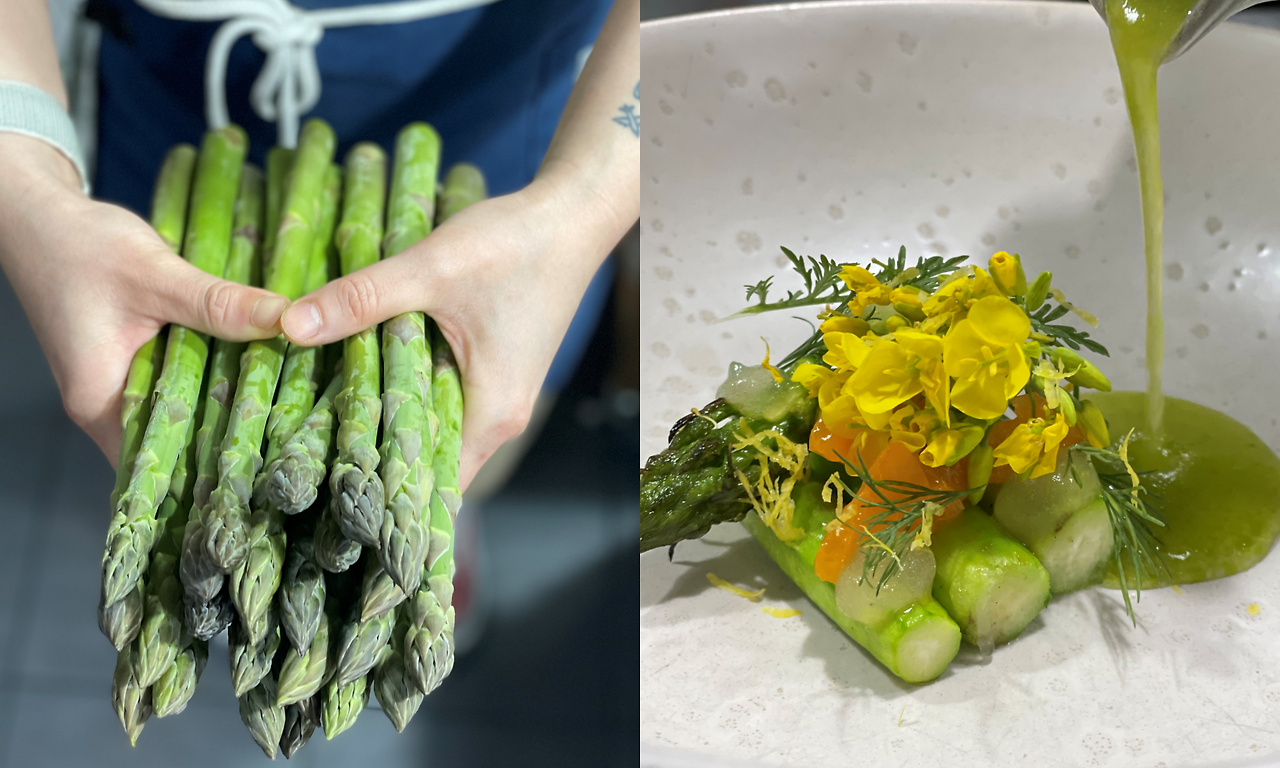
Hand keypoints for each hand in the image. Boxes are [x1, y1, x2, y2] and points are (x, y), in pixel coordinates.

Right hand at [0, 134, 289, 463]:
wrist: (41, 217)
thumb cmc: (81, 246)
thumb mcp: (155, 274)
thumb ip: (218, 304)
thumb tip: (286, 322)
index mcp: (99, 402)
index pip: (160, 464)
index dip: (211, 471)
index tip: (267, 465)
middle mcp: (103, 405)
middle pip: (174, 443)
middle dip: (228, 438)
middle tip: (289, 436)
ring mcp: (115, 385)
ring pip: (178, 412)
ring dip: (222, 405)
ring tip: (283, 409)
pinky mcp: (129, 362)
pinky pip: (175, 384)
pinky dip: (208, 378)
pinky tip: (250, 368)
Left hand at [279, 172, 625, 491]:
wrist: (570, 216)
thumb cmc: (515, 245)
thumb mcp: (431, 268)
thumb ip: (362, 298)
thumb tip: (289, 326)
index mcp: (491, 413)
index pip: (431, 486)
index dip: (380, 495)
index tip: (320, 493)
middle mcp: (499, 418)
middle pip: (428, 462)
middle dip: (371, 459)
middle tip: (303, 458)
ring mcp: (498, 396)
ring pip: (432, 430)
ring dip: (386, 424)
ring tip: (319, 422)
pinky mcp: (493, 372)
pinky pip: (441, 401)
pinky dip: (405, 396)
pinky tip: (362, 378)